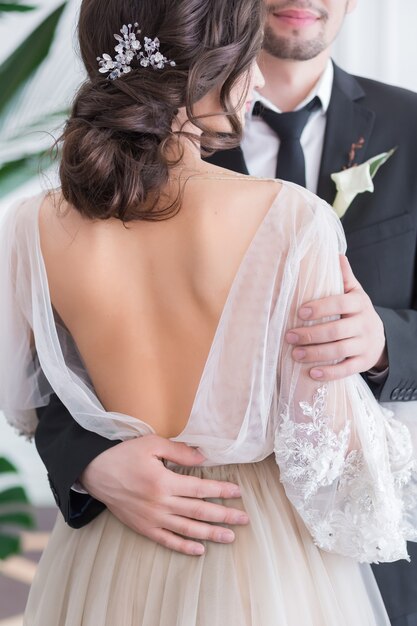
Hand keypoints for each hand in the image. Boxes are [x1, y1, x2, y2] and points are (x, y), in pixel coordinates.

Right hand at [81, 435, 248, 555]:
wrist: (96, 472)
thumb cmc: (124, 454)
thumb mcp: (151, 444)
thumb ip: (179, 451)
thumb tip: (203, 458)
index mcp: (164, 481)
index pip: (200, 488)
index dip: (221, 491)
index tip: (238, 493)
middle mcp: (161, 503)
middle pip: (199, 511)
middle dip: (224, 515)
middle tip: (244, 519)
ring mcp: (152, 518)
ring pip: (187, 529)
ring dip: (210, 534)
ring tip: (230, 537)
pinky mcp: (143, 527)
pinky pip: (167, 540)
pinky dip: (184, 547)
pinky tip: (200, 550)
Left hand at [286, 255, 386, 381]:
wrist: (380, 337)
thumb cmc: (357, 312)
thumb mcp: (355, 293)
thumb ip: (344, 277)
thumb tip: (335, 254)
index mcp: (359, 303)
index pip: (340, 304)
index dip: (320, 308)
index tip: (299, 312)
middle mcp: (364, 324)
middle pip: (336, 330)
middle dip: (311, 334)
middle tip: (289, 336)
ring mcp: (365, 345)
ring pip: (339, 351)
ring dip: (315, 353)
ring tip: (295, 354)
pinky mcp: (364, 362)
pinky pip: (346, 369)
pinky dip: (329, 373)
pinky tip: (312, 373)